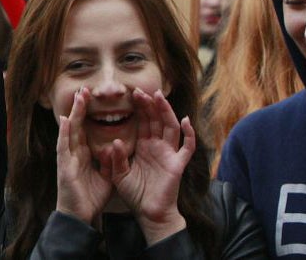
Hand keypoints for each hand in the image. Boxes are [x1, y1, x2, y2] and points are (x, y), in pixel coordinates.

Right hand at [55, 88, 112, 225]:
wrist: (79, 216)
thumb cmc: (90, 198)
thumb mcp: (105, 177)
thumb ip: (109, 162)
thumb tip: (115, 148)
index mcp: (82, 154)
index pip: (85, 129)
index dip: (88, 114)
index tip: (92, 98)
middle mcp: (73, 152)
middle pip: (77, 124)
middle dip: (80, 107)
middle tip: (85, 89)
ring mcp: (67, 157)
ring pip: (70, 130)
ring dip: (74, 113)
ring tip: (78, 97)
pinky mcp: (64, 165)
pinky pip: (64, 146)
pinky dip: (65, 132)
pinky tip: (67, 120)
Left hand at [108, 89, 193, 243]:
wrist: (149, 214)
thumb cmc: (135, 194)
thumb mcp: (119, 174)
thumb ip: (117, 158)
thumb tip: (116, 141)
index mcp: (144, 146)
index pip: (143, 122)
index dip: (139, 108)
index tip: (131, 94)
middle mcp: (157, 146)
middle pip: (156, 120)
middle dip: (150, 105)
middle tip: (141, 90)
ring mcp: (169, 154)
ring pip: (171, 127)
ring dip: (166, 112)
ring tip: (159, 97)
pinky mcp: (178, 165)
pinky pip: (187, 148)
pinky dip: (189, 134)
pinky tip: (185, 120)